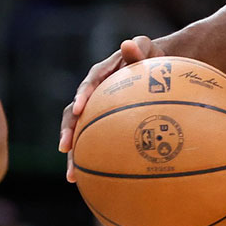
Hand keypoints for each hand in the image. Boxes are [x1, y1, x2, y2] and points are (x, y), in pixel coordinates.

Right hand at [59, 36, 163, 179]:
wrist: (160, 68)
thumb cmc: (155, 57)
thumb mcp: (148, 49)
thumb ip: (138, 49)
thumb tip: (127, 44)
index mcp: (101, 75)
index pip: (89, 85)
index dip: (82, 96)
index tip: (79, 110)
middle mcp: (94, 94)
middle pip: (74, 114)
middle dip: (68, 131)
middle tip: (65, 148)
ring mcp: (97, 111)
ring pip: (80, 133)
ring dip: (75, 155)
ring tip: (73, 176)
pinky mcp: (105, 125)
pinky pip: (96, 142)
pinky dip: (93, 159)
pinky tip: (93, 181)